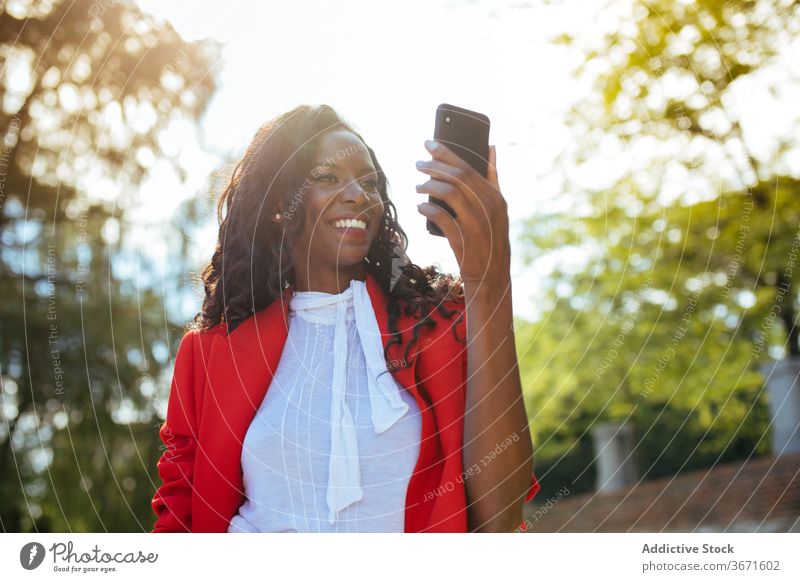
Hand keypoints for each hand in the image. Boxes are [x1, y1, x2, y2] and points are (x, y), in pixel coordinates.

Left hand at [415, 140, 510, 283]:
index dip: (446, 152)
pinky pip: (440, 216)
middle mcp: (487, 206)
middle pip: (456, 176)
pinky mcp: (463, 238)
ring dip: (428, 186)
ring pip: (448, 192)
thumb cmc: (491, 236)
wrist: (492, 273)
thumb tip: (491, 146)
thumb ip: (493, 176)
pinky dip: (427, 208)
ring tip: (418, 187)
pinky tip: (420, 206)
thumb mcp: (498, 206)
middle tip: (418, 164)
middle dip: (433, 166)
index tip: (429, 144)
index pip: (468, 166)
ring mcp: (476, 222)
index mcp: (494, 196)